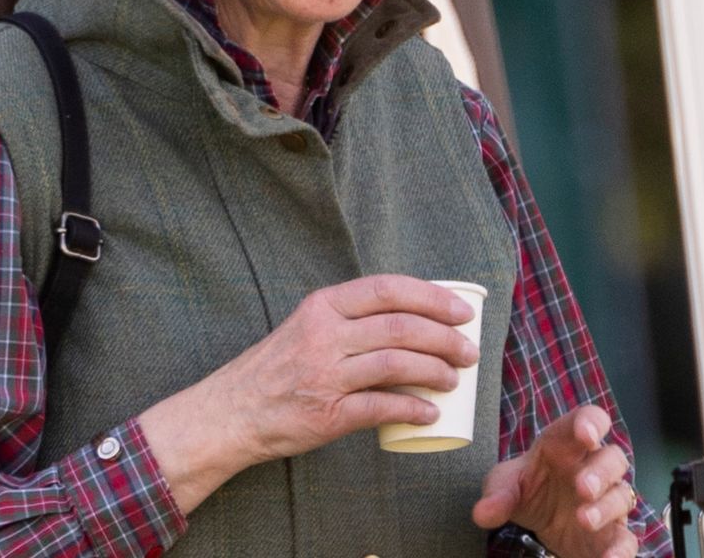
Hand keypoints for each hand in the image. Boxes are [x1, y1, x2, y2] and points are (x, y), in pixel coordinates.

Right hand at [139, 274, 478, 512]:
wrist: (234, 410)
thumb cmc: (278, 366)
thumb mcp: (308, 325)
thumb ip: (349, 319)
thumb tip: (410, 320)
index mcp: (323, 305)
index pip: (386, 290)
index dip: (431, 296)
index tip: (461, 310)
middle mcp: (324, 334)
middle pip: (399, 327)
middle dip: (444, 337)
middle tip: (468, 350)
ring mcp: (325, 374)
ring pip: (396, 364)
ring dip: (435, 371)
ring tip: (454, 379)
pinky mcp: (328, 414)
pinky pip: (382, 408)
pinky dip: (412, 409)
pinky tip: (429, 412)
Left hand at [472, 405, 637, 557]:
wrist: (538, 522)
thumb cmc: (526, 488)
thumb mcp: (505, 487)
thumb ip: (497, 495)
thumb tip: (482, 513)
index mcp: (565, 444)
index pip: (587, 420)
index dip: (591, 423)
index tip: (586, 435)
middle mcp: (592, 468)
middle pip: (612, 458)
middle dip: (600, 471)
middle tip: (581, 487)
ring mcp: (606, 500)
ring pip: (621, 494)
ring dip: (606, 506)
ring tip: (584, 520)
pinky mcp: (612, 533)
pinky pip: (626, 538)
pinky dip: (621, 548)